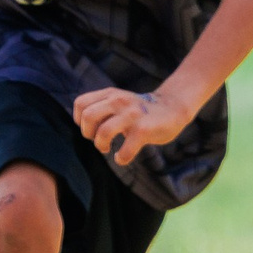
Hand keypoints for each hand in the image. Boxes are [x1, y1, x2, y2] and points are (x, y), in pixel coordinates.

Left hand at [72, 87, 189, 166]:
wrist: (173, 107)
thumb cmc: (140, 110)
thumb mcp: (119, 101)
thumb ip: (101, 108)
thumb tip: (83, 127)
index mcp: (110, 94)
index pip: (80, 104)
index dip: (80, 120)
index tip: (91, 129)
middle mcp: (119, 101)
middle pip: (87, 117)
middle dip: (88, 134)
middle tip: (98, 140)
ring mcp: (131, 115)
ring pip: (103, 132)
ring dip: (101, 146)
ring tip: (107, 149)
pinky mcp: (144, 130)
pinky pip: (125, 149)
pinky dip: (121, 158)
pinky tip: (123, 157)